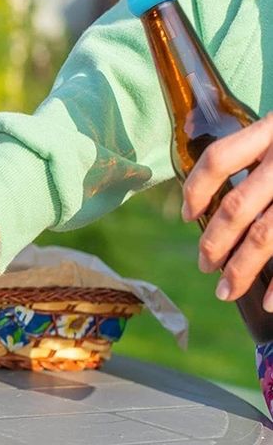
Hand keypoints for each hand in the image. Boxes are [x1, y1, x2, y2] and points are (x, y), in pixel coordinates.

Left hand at [182, 113, 272, 309]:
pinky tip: (271, 302)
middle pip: (238, 205)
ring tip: (225, 290)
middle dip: (215, 241)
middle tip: (204, 265)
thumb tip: (207, 192)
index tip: (186, 214)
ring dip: (241, 268)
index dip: (196, 188)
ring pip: (265, 234)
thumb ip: (256, 147)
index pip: (218, 159)